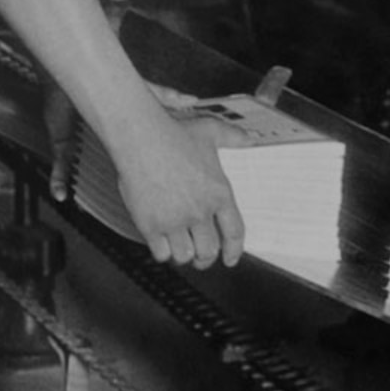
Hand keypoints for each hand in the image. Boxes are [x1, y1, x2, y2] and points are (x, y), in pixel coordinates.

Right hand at [111, 110, 243, 267]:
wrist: (141, 138)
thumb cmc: (173, 134)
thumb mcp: (210, 132)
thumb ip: (232, 137)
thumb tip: (247, 138)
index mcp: (219, 194)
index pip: (235, 233)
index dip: (234, 250)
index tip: (230, 258)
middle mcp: (200, 211)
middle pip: (209, 251)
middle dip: (205, 258)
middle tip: (200, 258)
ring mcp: (175, 220)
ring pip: (185, 256)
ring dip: (183, 255)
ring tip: (179, 249)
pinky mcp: (151, 225)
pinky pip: (161, 253)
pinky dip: (162, 252)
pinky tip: (160, 243)